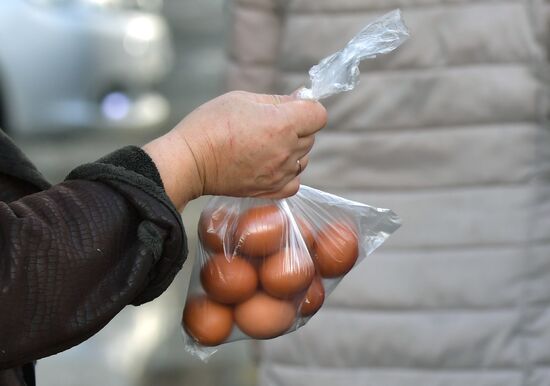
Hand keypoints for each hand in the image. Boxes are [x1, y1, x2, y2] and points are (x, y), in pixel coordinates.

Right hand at [143, 91, 326, 208]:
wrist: (190, 161)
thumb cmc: (211, 124)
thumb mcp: (243, 99)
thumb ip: (278, 100)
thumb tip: (302, 97)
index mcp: (281, 124)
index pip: (318, 114)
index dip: (308, 108)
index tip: (293, 108)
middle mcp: (285, 151)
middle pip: (310, 136)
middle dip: (296, 128)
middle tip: (268, 126)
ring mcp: (279, 173)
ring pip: (302, 159)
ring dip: (292, 151)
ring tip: (264, 146)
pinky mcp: (271, 191)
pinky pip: (294, 181)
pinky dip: (288, 173)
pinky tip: (269, 165)